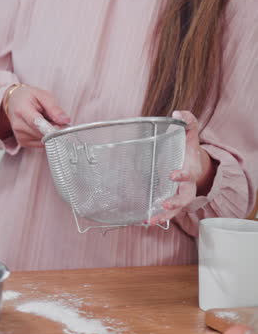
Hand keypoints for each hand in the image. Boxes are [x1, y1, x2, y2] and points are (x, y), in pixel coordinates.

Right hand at [3, 84, 70, 146]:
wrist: (13, 102)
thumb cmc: (29, 97)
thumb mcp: (43, 95)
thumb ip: (54, 108)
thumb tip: (65, 121)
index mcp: (22, 110)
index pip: (36, 122)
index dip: (51, 127)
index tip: (63, 127)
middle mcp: (18, 126)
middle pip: (43, 133)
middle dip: (54, 128)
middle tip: (56, 118)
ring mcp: (20, 136)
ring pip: (44, 139)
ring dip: (50, 133)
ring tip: (46, 121)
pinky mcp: (23, 143)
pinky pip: (42, 143)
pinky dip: (46, 137)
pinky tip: (41, 128)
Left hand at [147, 111, 204, 225]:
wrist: (191, 162)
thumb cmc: (187, 148)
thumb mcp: (189, 133)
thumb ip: (187, 121)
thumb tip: (178, 112)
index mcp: (191, 168)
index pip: (189, 174)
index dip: (182, 175)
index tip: (172, 174)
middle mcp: (186, 185)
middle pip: (186, 198)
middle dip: (176, 202)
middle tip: (165, 204)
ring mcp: (178, 195)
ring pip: (175, 210)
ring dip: (164, 216)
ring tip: (150, 221)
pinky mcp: (168, 200)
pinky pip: (164, 212)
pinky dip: (155, 217)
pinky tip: (142, 220)